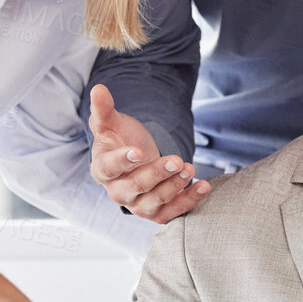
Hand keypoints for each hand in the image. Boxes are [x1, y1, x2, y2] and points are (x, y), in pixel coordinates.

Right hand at [88, 83, 208, 223]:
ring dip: (174, 187)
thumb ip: (104, 109)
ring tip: (190, 168)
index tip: (139, 152)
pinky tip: (203, 186)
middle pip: (136, 187)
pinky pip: (173, 212)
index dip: (123, 161)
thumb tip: (99, 89)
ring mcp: (138, 205)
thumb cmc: (121, 139)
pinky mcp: (157, 212)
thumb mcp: (112, 123)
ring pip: (155, 202)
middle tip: (177, 160)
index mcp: (102, 170)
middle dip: (157, 174)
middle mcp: (118, 192)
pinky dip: (189, 201)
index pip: (109, 168)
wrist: (137, 160)